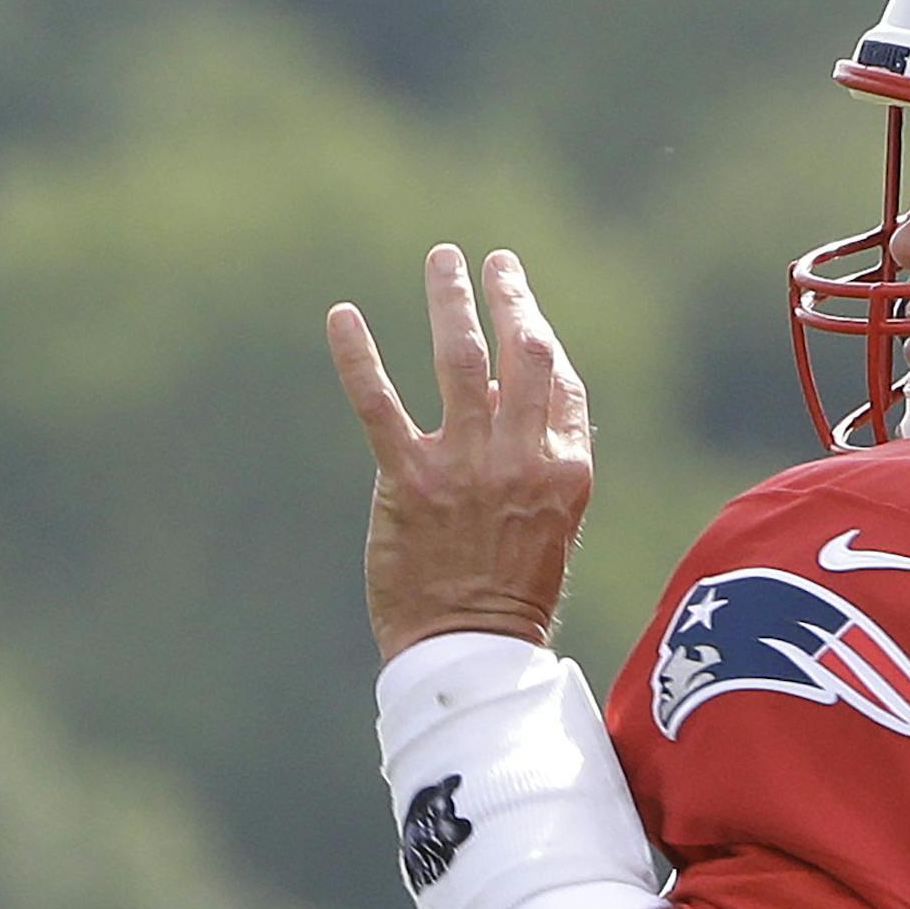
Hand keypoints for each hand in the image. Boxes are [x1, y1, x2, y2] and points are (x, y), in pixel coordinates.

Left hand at [327, 246, 593, 662]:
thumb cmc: (512, 595)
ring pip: (460, 359)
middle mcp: (523, 456)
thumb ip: (539, 460)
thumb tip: (506, 400)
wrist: (471, 650)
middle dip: (511, 298)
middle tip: (496, 262)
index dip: (541, 333)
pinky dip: (357, 355)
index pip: (561, 380)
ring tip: (443, 258)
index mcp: (567, 469)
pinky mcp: (410, 480)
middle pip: (523, 353)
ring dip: (451, 300)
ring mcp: (467, 465)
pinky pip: (379, 403)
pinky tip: (342, 314)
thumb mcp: (553, 524)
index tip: (523, 303)